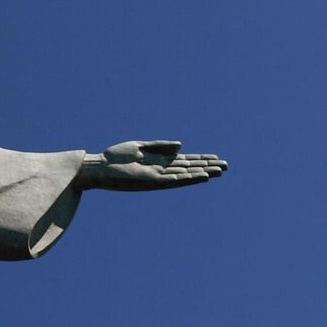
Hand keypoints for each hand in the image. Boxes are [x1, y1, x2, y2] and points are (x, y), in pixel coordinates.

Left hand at [75, 140, 226, 190]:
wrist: (99, 167)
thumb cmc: (116, 157)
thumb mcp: (140, 147)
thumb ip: (160, 146)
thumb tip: (182, 145)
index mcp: (160, 162)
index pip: (185, 161)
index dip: (202, 159)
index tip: (218, 159)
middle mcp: (161, 171)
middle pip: (189, 168)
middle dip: (207, 167)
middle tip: (227, 167)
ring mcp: (157, 177)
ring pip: (184, 175)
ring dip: (201, 174)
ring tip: (217, 172)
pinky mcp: (149, 181)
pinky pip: (171, 180)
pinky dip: (185, 178)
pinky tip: (197, 176)